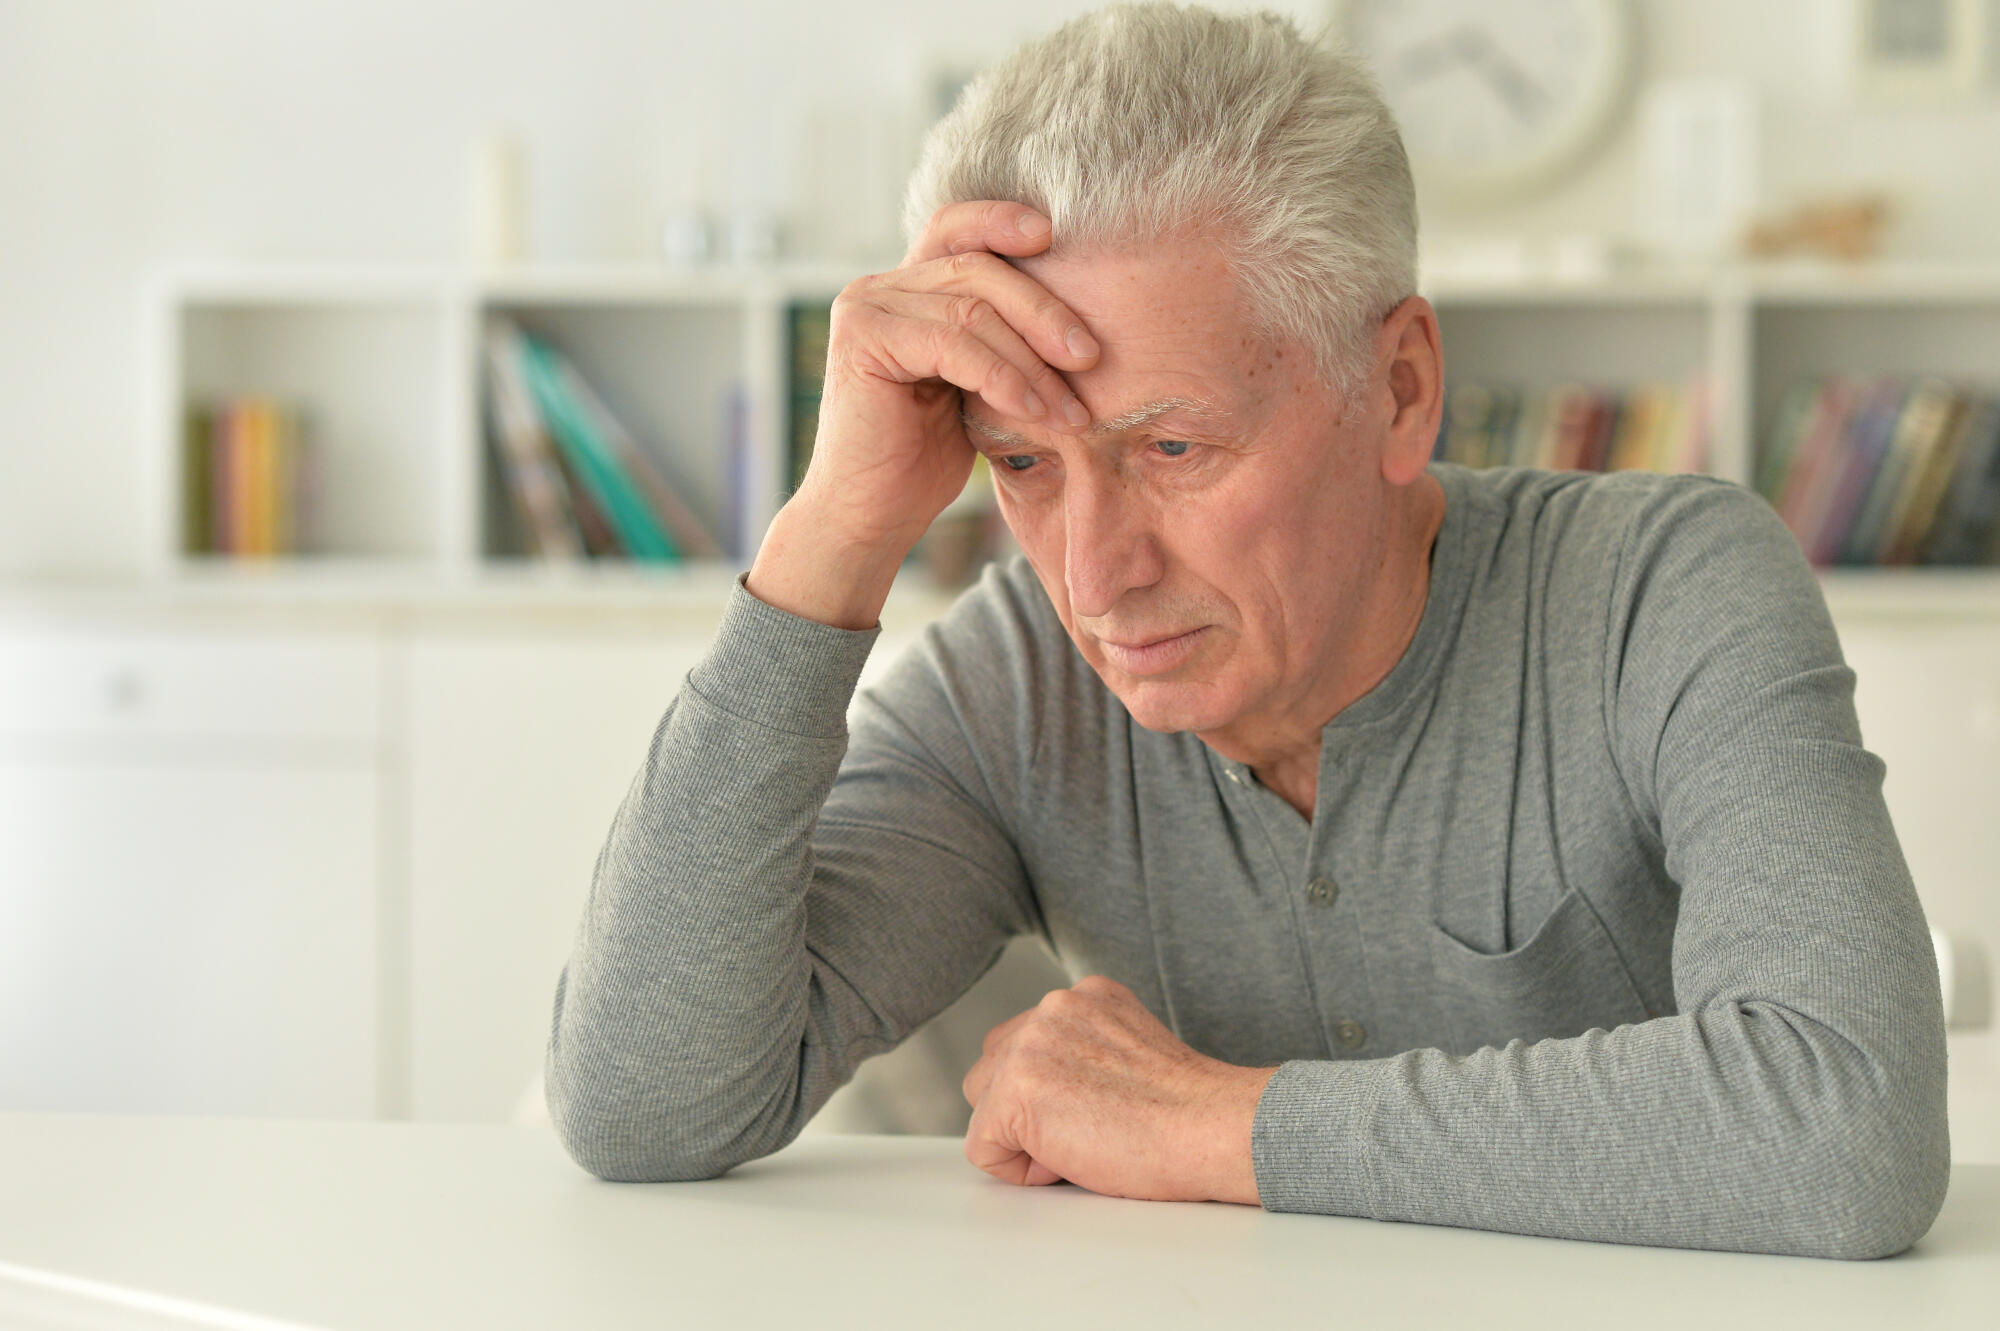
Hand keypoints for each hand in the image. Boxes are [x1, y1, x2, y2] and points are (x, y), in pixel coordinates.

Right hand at [794, 201, 1102, 554]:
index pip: (956, 230)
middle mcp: (878, 288)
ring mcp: (865, 310)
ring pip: (972, 309)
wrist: (871, 517)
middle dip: (1044, 312)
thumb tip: (1074, 321)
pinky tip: (1031, 412)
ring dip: (1032, 362)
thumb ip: (996, 341)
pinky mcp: (863, 340)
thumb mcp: (972, 387)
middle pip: (978, 269)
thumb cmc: (923, 460)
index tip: (1054, 234)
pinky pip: (953, 344)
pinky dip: (1003, 378)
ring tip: (1070, 409)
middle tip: (1090, 358)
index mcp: (905, 290)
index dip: (1002, 221)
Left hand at [960, 974, 1279, 1204]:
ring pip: (983, 1104)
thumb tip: (1049, 1089)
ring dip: (1021, 1136)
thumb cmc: (1186, 1116)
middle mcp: (1053, 1007)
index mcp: (1084, 996)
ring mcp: (1030, 1043)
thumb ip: (1083, 1050)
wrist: (1210, 1129)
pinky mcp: (1016, 1088)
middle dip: (1024, 1110)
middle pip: (992, 1069)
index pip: (1025, 1045)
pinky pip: (982, 1147)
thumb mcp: (1129, 1052)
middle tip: (1089, 1130)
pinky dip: (1018, 1171)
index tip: (1099, 1109)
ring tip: (1083, 1142)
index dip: (1052, 1094)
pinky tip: (1071, 1160)